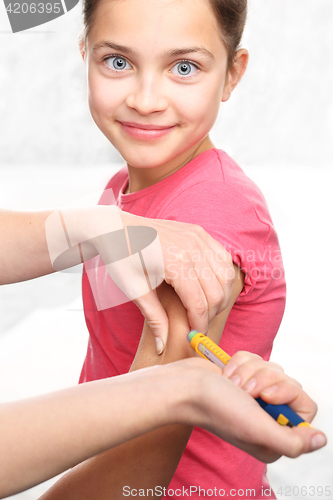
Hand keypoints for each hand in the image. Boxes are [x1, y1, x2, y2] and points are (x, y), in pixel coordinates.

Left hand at [120, 212, 234, 353]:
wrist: (116, 228)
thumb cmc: (121, 258)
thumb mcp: (135, 290)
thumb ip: (154, 318)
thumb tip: (162, 347)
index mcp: (176, 262)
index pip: (199, 304)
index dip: (199, 325)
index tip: (194, 338)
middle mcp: (192, 247)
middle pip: (217, 292)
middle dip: (211, 314)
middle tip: (199, 325)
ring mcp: (198, 237)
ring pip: (226, 276)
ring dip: (221, 296)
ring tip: (205, 309)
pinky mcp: (200, 233)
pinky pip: (223, 259)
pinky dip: (222, 277)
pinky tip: (210, 288)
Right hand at [203, 352, 326, 460]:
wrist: (185, 386)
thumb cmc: (216, 408)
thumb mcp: (257, 430)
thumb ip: (293, 441)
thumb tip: (321, 439)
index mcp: (274, 436)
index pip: (305, 409)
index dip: (288, 396)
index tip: (266, 396)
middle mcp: (267, 417)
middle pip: (290, 385)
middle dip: (265, 380)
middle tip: (244, 391)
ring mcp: (255, 397)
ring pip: (273, 368)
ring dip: (250, 371)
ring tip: (231, 384)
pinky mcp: (244, 378)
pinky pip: (256, 359)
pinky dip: (240, 362)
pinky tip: (226, 376)